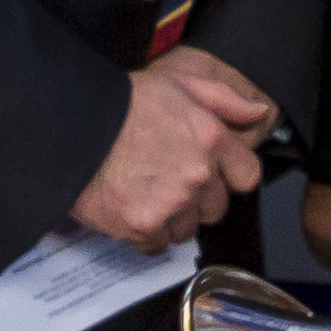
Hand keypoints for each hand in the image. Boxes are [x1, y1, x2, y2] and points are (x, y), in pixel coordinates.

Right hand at [74, 45, 272, 251]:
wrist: (71, 128)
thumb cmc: (122, 104)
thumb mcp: (178, 85)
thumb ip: (225, 100)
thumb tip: (259, 112)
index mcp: (211, 138)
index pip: (247, 176)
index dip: (229, 176)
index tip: (211, 173)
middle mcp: (197, 174)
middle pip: (217, 208)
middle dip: (198, 199)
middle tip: (168, 181)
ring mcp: (171, 203)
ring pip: (188, 229)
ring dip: (172, 218)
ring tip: (145, 193)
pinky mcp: (143, 225)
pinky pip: (157, 245)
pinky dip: (145, 234)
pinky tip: (130, 208)